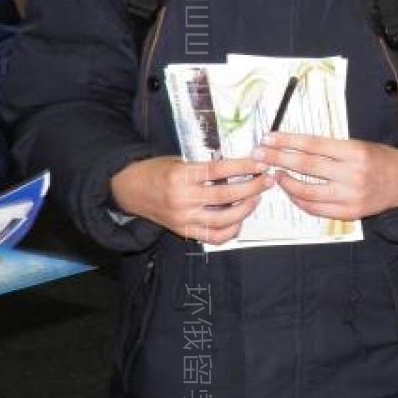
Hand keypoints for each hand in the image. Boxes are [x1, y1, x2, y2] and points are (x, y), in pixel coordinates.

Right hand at [110, 155, 270, 244]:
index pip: (218, 171)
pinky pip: (215, 236)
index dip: (243, 168)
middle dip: (252, 187)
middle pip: (226, 195)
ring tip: (256, 197)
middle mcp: (182, 199)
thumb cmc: (155, 171)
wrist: (130, 190)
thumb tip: (238, 168)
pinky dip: (232, 230)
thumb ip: (204, 168)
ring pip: (225, 219)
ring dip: (246, 208)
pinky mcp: (184, 231)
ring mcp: (184, 219)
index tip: (259, 164)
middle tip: (266, 180)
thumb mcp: (178, 161)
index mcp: (180, 176)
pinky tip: (239, 218)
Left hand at [256, 132, 397, 220]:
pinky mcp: (350, 213)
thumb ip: (328, 148)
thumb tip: (292, 147)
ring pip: (306, 191)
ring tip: (275, 174)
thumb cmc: (379, 159)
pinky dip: (299, 200)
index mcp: (354, 152)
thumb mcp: (358, 145)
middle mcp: (352, 174)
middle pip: (305, 166)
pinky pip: (316, 208)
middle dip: (277, 159)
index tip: (268, 138)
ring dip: (285, 182)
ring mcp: (350, 197)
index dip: (287, 141)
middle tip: (258, 155)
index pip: (312, 145)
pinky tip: (291, 191)